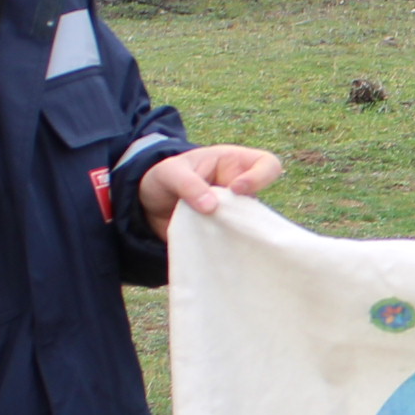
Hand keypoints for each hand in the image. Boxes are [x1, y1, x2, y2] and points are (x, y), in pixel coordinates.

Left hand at [140, 145, 283, 237]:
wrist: (147, 204)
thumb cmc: (163, 176)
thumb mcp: (170, 172)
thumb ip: (188, 184)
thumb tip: (211, 207)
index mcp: (233, 164)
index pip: (267, 164)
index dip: (260, 177)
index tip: (236, 189)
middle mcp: (239, 191)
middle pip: (263, 203)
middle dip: (247, 215)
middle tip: (223, 220)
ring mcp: (232, 215)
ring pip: (249, 227)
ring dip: (234, 234)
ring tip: (211, 236)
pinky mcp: (223, 235)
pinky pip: (233, 243)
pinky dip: (223, 248)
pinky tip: (209, 249)